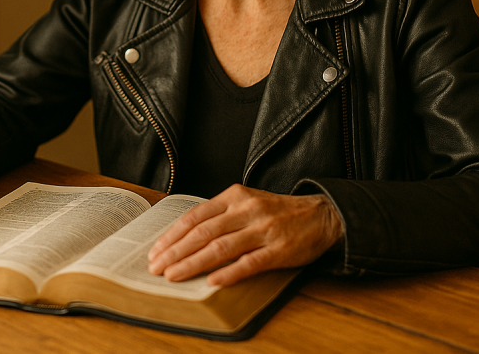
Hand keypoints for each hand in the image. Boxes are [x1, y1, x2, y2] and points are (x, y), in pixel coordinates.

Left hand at [146, 184, 342, 286]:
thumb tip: (185, 237)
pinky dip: (229, 273)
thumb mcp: (248, 202)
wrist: (322, 215)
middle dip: (176, 252)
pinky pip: (249, 263)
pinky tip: (211, 281)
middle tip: (157, 268)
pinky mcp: (279, 250)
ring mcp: (264, 230)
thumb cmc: (278, 211)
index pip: (196, 216)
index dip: (173, 235)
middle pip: (203, 233)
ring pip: (221, 248)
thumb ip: (221, 215)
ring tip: (174, 276)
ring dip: (193, 263)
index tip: (156, 251)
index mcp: (236, 196)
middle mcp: (247, 210)